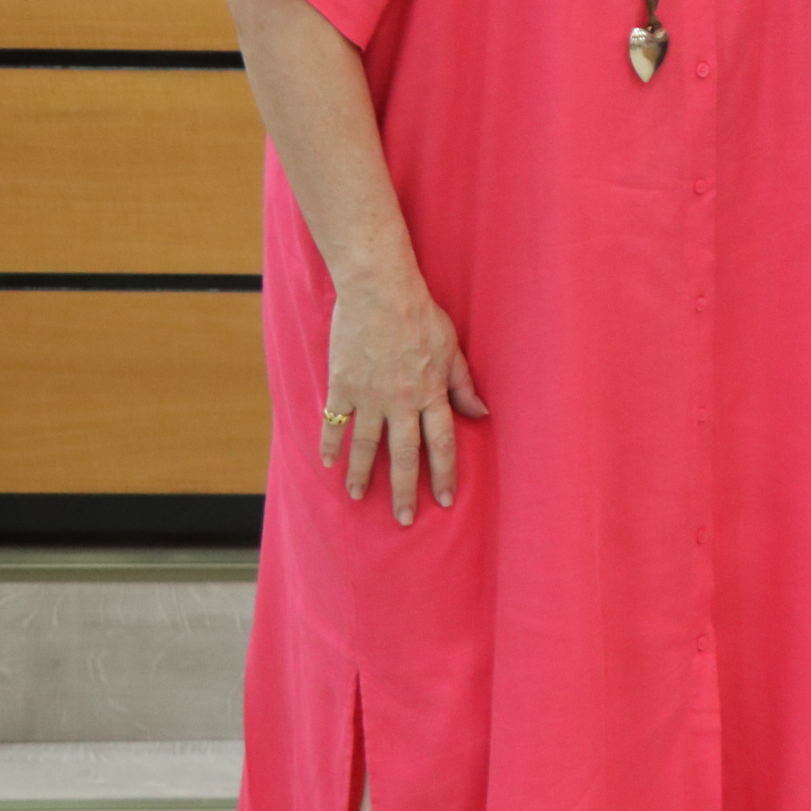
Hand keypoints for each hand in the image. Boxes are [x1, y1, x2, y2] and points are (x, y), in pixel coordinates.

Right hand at [321, 273, 488, 525]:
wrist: (380, 290)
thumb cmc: (421, 315)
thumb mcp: (452, 347)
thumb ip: (463, 384)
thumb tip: (482, 414)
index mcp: (431, 392)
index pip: (441, 444)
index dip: (444, 474)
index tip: (444, 500)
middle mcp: (401, 401)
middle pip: (403, 456)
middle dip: (404, 491)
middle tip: (404, 519)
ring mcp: (369, 396)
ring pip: (367, 446)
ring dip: (363, 475)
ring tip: (359, 498)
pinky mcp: (342, 385)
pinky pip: (334, 422)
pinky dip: (329, 443)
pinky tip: (328, 464)